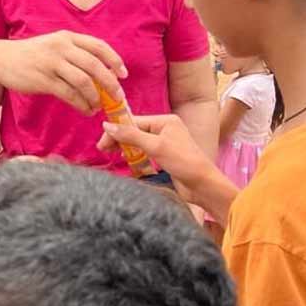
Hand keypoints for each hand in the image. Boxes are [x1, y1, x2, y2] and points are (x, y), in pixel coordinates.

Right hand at [0, 31, 127, 114]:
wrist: (0, 58)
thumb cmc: (28, 54)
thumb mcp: (52, 44)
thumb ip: (73, 52)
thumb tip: (98, 71)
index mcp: (67, 37)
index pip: (98, 46)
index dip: (114, 60)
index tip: (123, 74)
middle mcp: (61, 48)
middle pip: (95, 66)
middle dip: (110, 83)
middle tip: (117, 96)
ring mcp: (52, 64)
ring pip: (84, 82)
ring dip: (95, 97)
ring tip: (98, 107)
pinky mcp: (43, 80)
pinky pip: (69, 94)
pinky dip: (81, 104)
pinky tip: (85, 110)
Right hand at [96, 114, 212, 203]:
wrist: (203, 184)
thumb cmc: (182, 161)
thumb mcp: (155, 146)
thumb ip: (130, 135)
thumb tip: (107, 125)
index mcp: (165, 121)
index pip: (134, 122)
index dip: (116, 130)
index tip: (102, 142)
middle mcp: (166, 128)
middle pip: (135, 130)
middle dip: (119, 139)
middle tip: (103, 149)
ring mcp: (166, 142)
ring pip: (139, 141)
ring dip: (125, 146)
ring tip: (111, 154)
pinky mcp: (165, 155)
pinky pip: (145, 150)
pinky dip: (134, 154)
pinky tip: (126, 159)